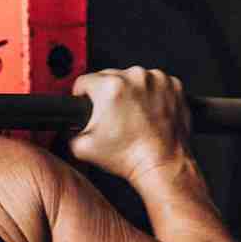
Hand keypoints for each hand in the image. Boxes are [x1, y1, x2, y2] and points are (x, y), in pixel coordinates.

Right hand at [69, 66, 191, 182]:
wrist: (162, 164)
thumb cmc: (129, 156)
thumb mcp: (81, 148)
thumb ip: (67, 131)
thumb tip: (66, 125)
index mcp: (110, 87)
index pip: (84, 81)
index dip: (82, 95)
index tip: (87, 104)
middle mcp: (135, 77)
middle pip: (109, 77)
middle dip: (108, 94)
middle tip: (113, 117)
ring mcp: (157, 80)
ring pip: (133, 79)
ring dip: (130, 92)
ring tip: (133, 117)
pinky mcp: (174, 85)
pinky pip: (155, 83)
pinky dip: (151, 94)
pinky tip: (149, 113)